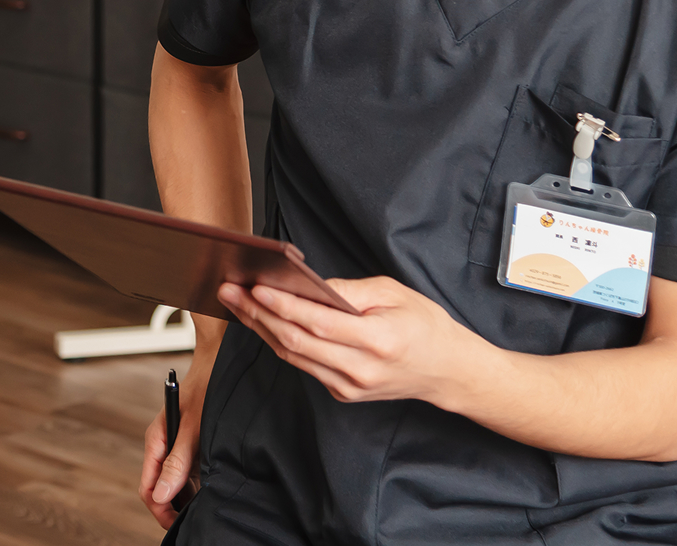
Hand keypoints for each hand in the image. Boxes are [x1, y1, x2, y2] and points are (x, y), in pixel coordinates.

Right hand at [138, 372, 204, 528]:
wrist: (219, 362)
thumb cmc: (205, 388)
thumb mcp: (193, 428)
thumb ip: (177, 461)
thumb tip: (162, 494)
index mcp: (156, 441)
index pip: (148, 487)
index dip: (160, 509)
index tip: (177, 524)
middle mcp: (165, 446)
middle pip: (161, 488)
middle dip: (175, 507)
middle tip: (197, 519)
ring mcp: (178, 447)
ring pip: (177, 483)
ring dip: (189, 496)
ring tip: (209, 505)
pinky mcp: (193, 446)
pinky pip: (191, 472)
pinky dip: (200, 484)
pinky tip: (214, 488)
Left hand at [218, 277, 484, 407]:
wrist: (447, 371)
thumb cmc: (424, 326)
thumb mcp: (394, 293)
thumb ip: (350, 291)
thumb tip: (308, 284)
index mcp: (377, 341)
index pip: (317, 323)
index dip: (282, 306)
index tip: (254, 287)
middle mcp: (360, 369)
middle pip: (296, 341)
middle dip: (257, 314)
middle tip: (229, 290)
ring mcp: (349, 386)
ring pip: (293, 356)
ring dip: (260, 328)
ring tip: (236, 302)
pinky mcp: (342, 393)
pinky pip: (303, 364)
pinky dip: (279, 341)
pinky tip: (261, 321)